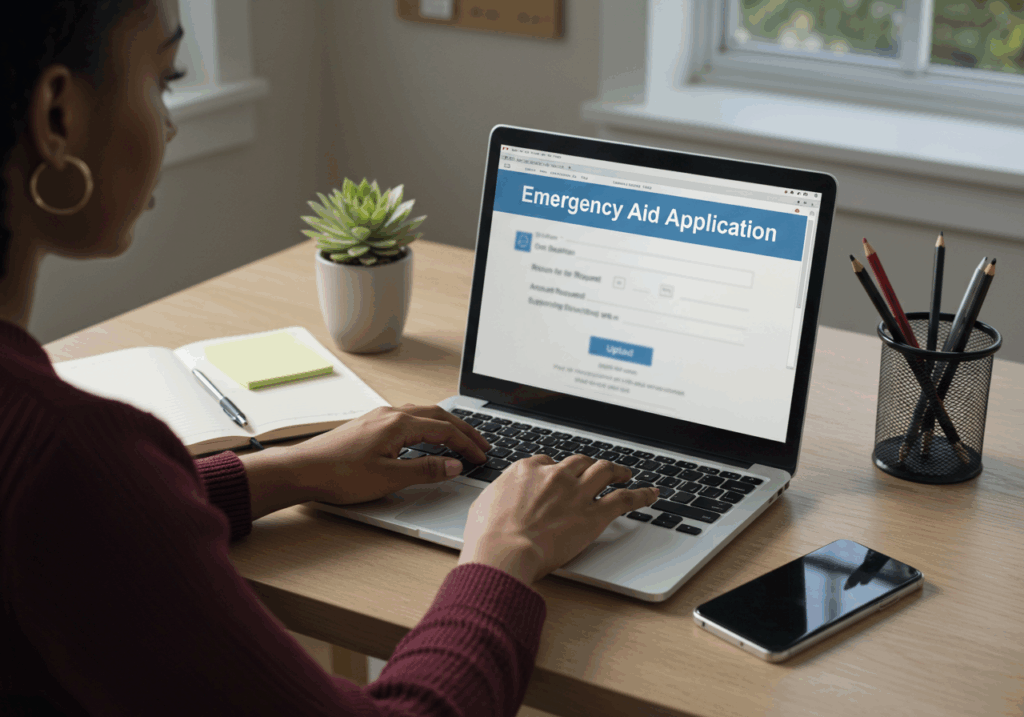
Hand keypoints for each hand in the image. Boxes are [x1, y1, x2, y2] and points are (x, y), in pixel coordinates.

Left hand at [280, 405, 489, 505]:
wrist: (301, 471)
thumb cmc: (339, 475)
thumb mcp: (389, 478)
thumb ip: (425, 470)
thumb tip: (454, 465)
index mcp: (399, 424)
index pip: (445, 430)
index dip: (467, 444)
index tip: (481, 456)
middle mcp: (390, 414)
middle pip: (437, 416)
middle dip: (462, 430)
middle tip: (481, 444)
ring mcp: (378, 418)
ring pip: (422, 415)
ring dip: (444, 426)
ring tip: (459, 439)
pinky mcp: (368, 425)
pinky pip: (407, 419)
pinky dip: (426, 426)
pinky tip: (425, 438)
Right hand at [458, 455, 659, 584]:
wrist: (504, 551)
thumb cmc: (488, 535)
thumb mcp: (485, 504)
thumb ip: (500, 494)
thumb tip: (501, 498)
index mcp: (527, 469)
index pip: (547, 462)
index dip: (555, 470)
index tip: (559, 477)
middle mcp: (554, 475)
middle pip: (578, 462)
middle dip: (587, 465)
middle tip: (595, 470)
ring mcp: (576, 493)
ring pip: (604, 471)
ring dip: (617, 470)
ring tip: (625, 472)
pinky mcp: (594, 514)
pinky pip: (625, 499)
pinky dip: (641, 494)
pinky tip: (651, 493)